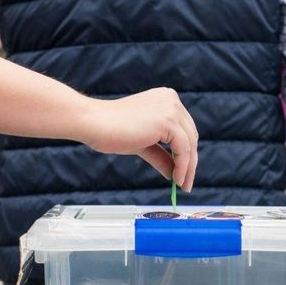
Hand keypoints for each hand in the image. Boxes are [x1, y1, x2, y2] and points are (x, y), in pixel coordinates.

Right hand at [81, 88, 198, 191]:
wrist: (94, 122)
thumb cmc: (111, 130)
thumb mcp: (143, 144)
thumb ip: (161, 155)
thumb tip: (174, 174)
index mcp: (166, 99)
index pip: (185, 129)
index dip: (186, 153)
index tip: (184, 173)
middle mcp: (171, 100)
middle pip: (191, 136)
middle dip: (189, 162)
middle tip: (185, 184)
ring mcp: (171, 108)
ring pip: (190, 144)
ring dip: (188, 168)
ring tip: (181, 185)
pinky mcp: (168, 121)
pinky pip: (183, 149)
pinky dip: (182, 167)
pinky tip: (176, 180)